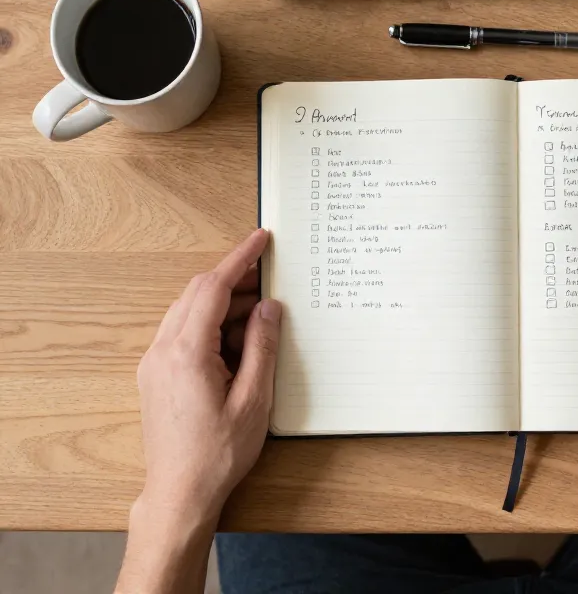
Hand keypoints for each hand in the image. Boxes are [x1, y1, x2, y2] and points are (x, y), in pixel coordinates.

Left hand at [135, 229, 281, 525]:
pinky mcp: (154, 376)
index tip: (260, 240)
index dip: (239, 259)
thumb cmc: (218, 453)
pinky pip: (180, 332)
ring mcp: (154, 363)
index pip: (212, 288)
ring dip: (221, 301)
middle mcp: (162, 351)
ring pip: (187, 311)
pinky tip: (235, 336)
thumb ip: (261, 347)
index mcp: (187, 353)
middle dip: (233, 278)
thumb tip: (268, 308)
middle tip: (269, 274)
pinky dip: (208, 322)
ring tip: (259, 309)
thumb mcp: (254, 399)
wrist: (179, 492)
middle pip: (196, 293)